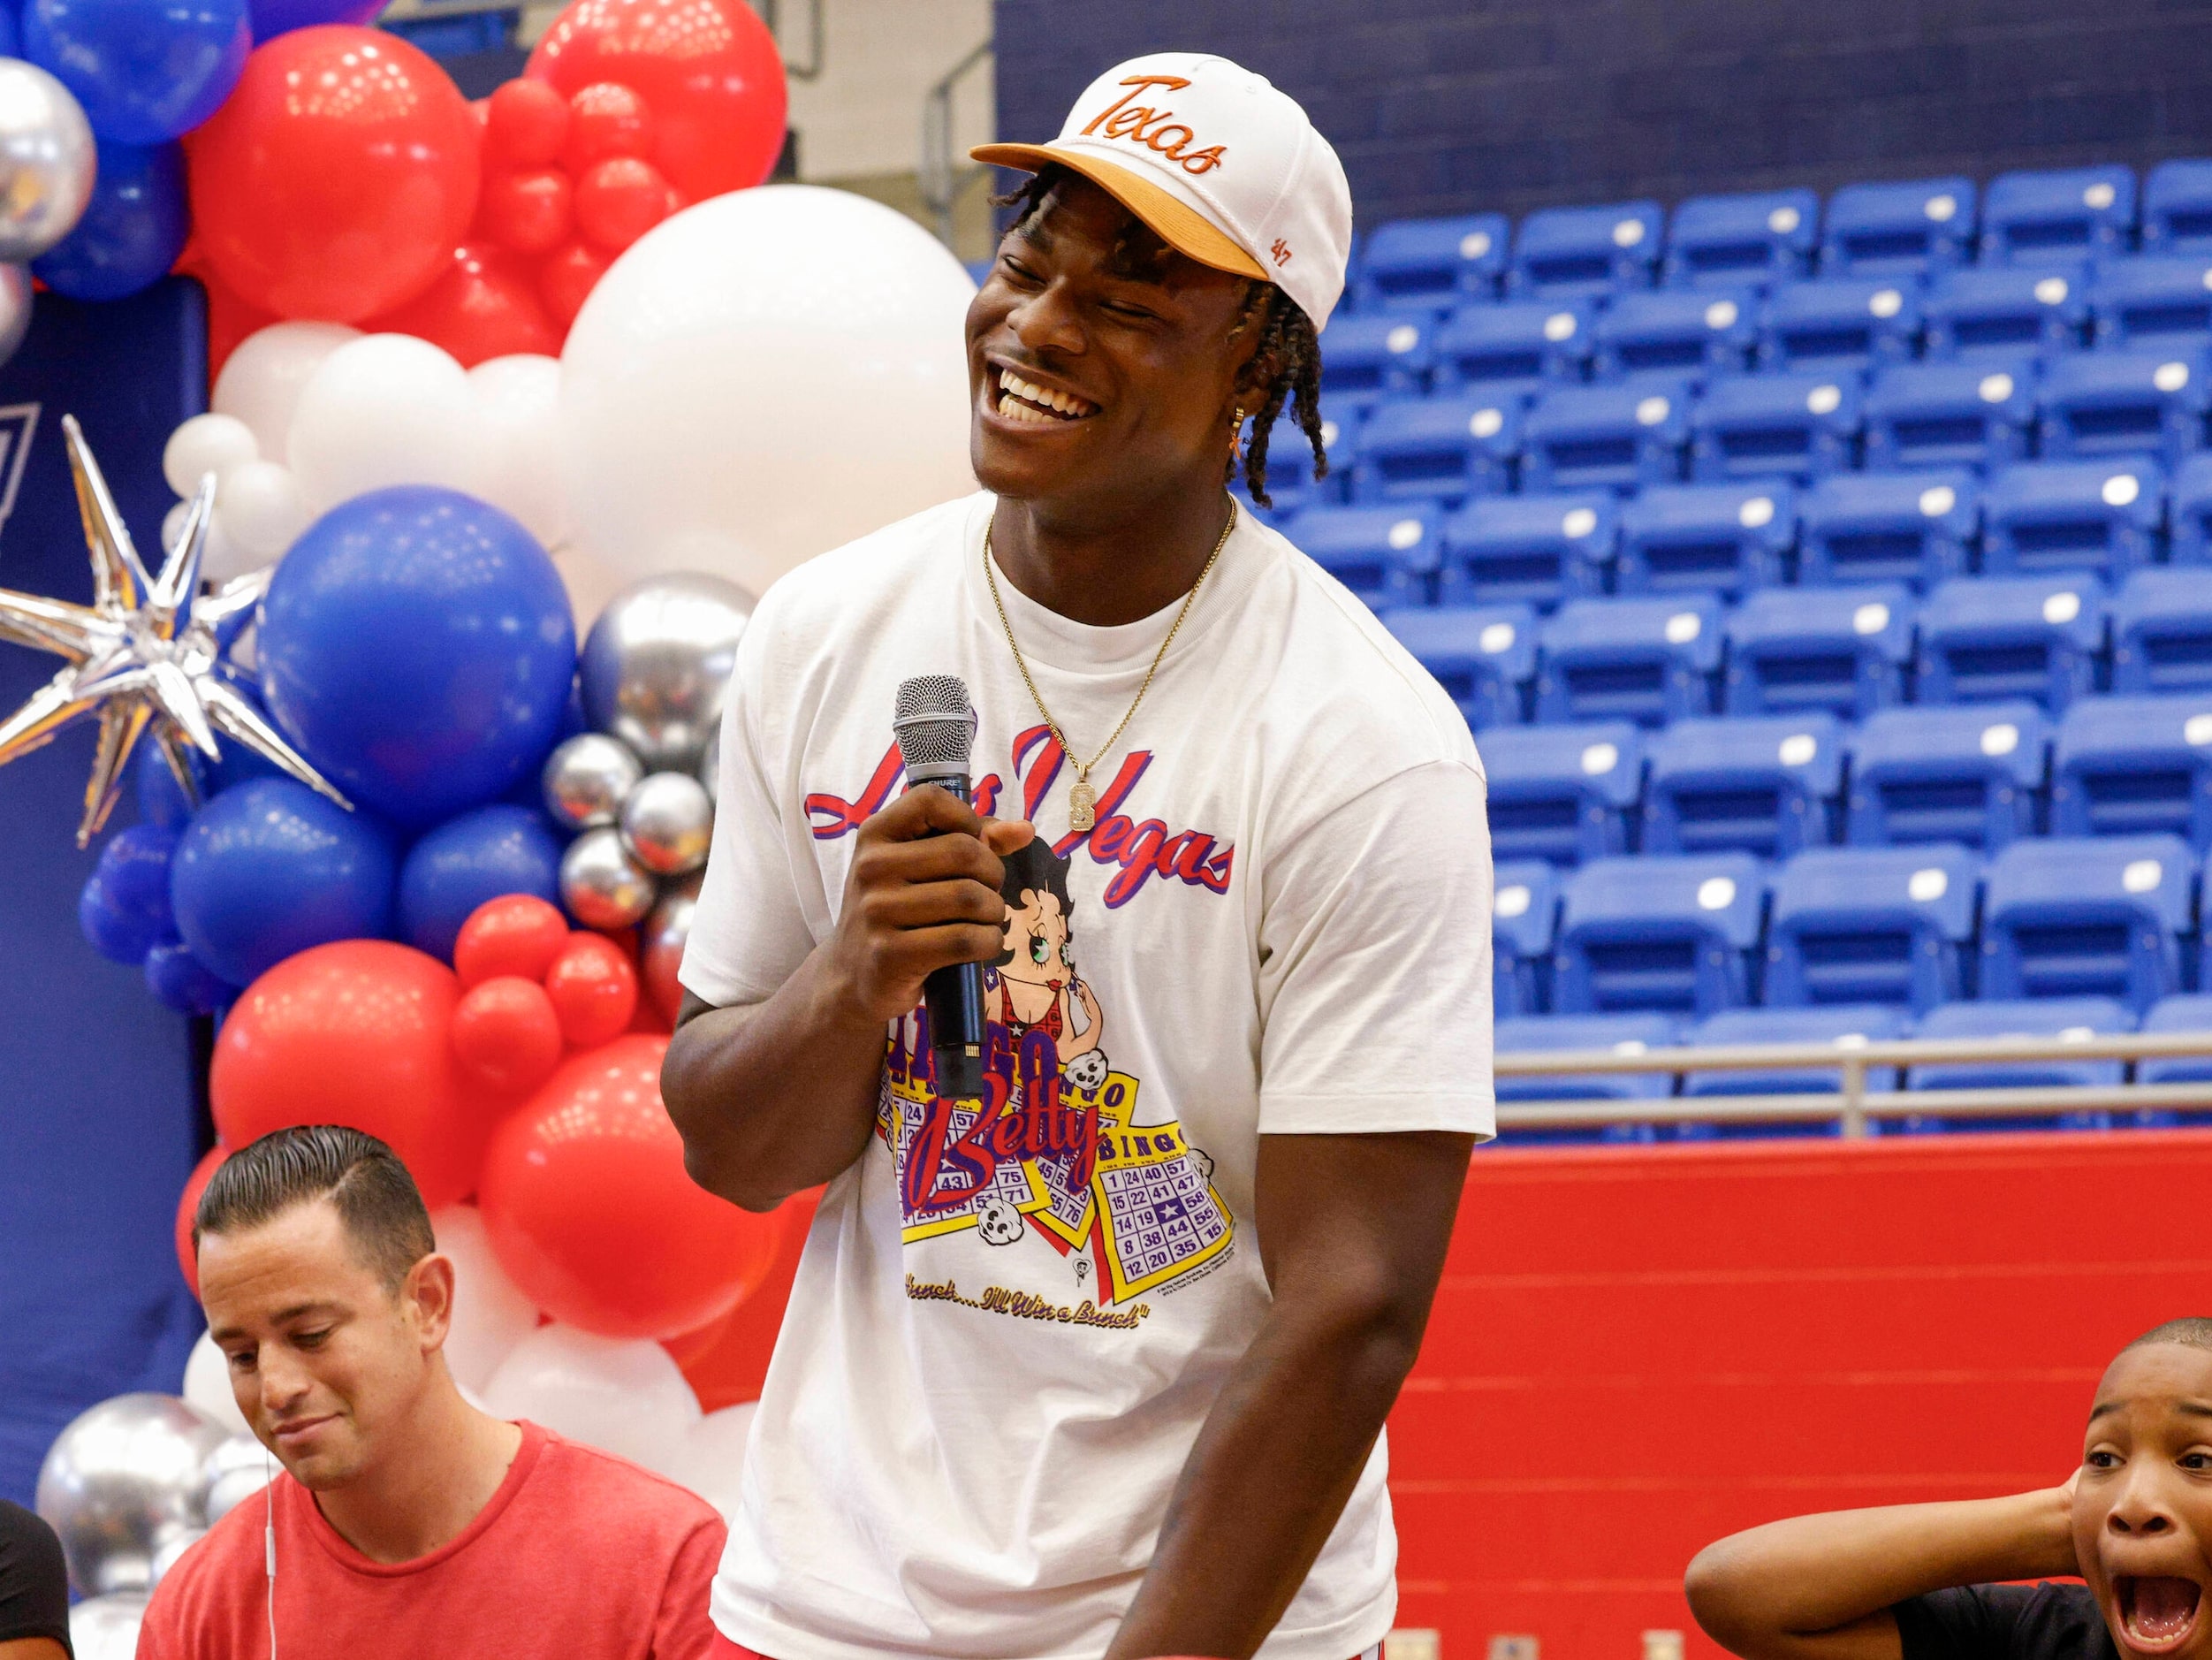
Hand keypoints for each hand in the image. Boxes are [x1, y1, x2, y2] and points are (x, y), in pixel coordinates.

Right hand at [824, 785, 1033, 1024]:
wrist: (852, 977)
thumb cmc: (898, 913)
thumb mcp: (918, 868)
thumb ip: (972, 841)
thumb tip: (1025, 830)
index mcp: (875, 835)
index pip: (930, 799)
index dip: (968, 818)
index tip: (974, 845)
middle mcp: (871, 867)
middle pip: (964, 851)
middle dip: (993, 873)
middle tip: (988, 892)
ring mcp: (877, 912)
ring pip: (970, 898)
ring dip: (994, 912)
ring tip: (985, 920)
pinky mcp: (891, 955)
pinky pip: (965, 940)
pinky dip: (989, 942)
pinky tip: (982, 944)